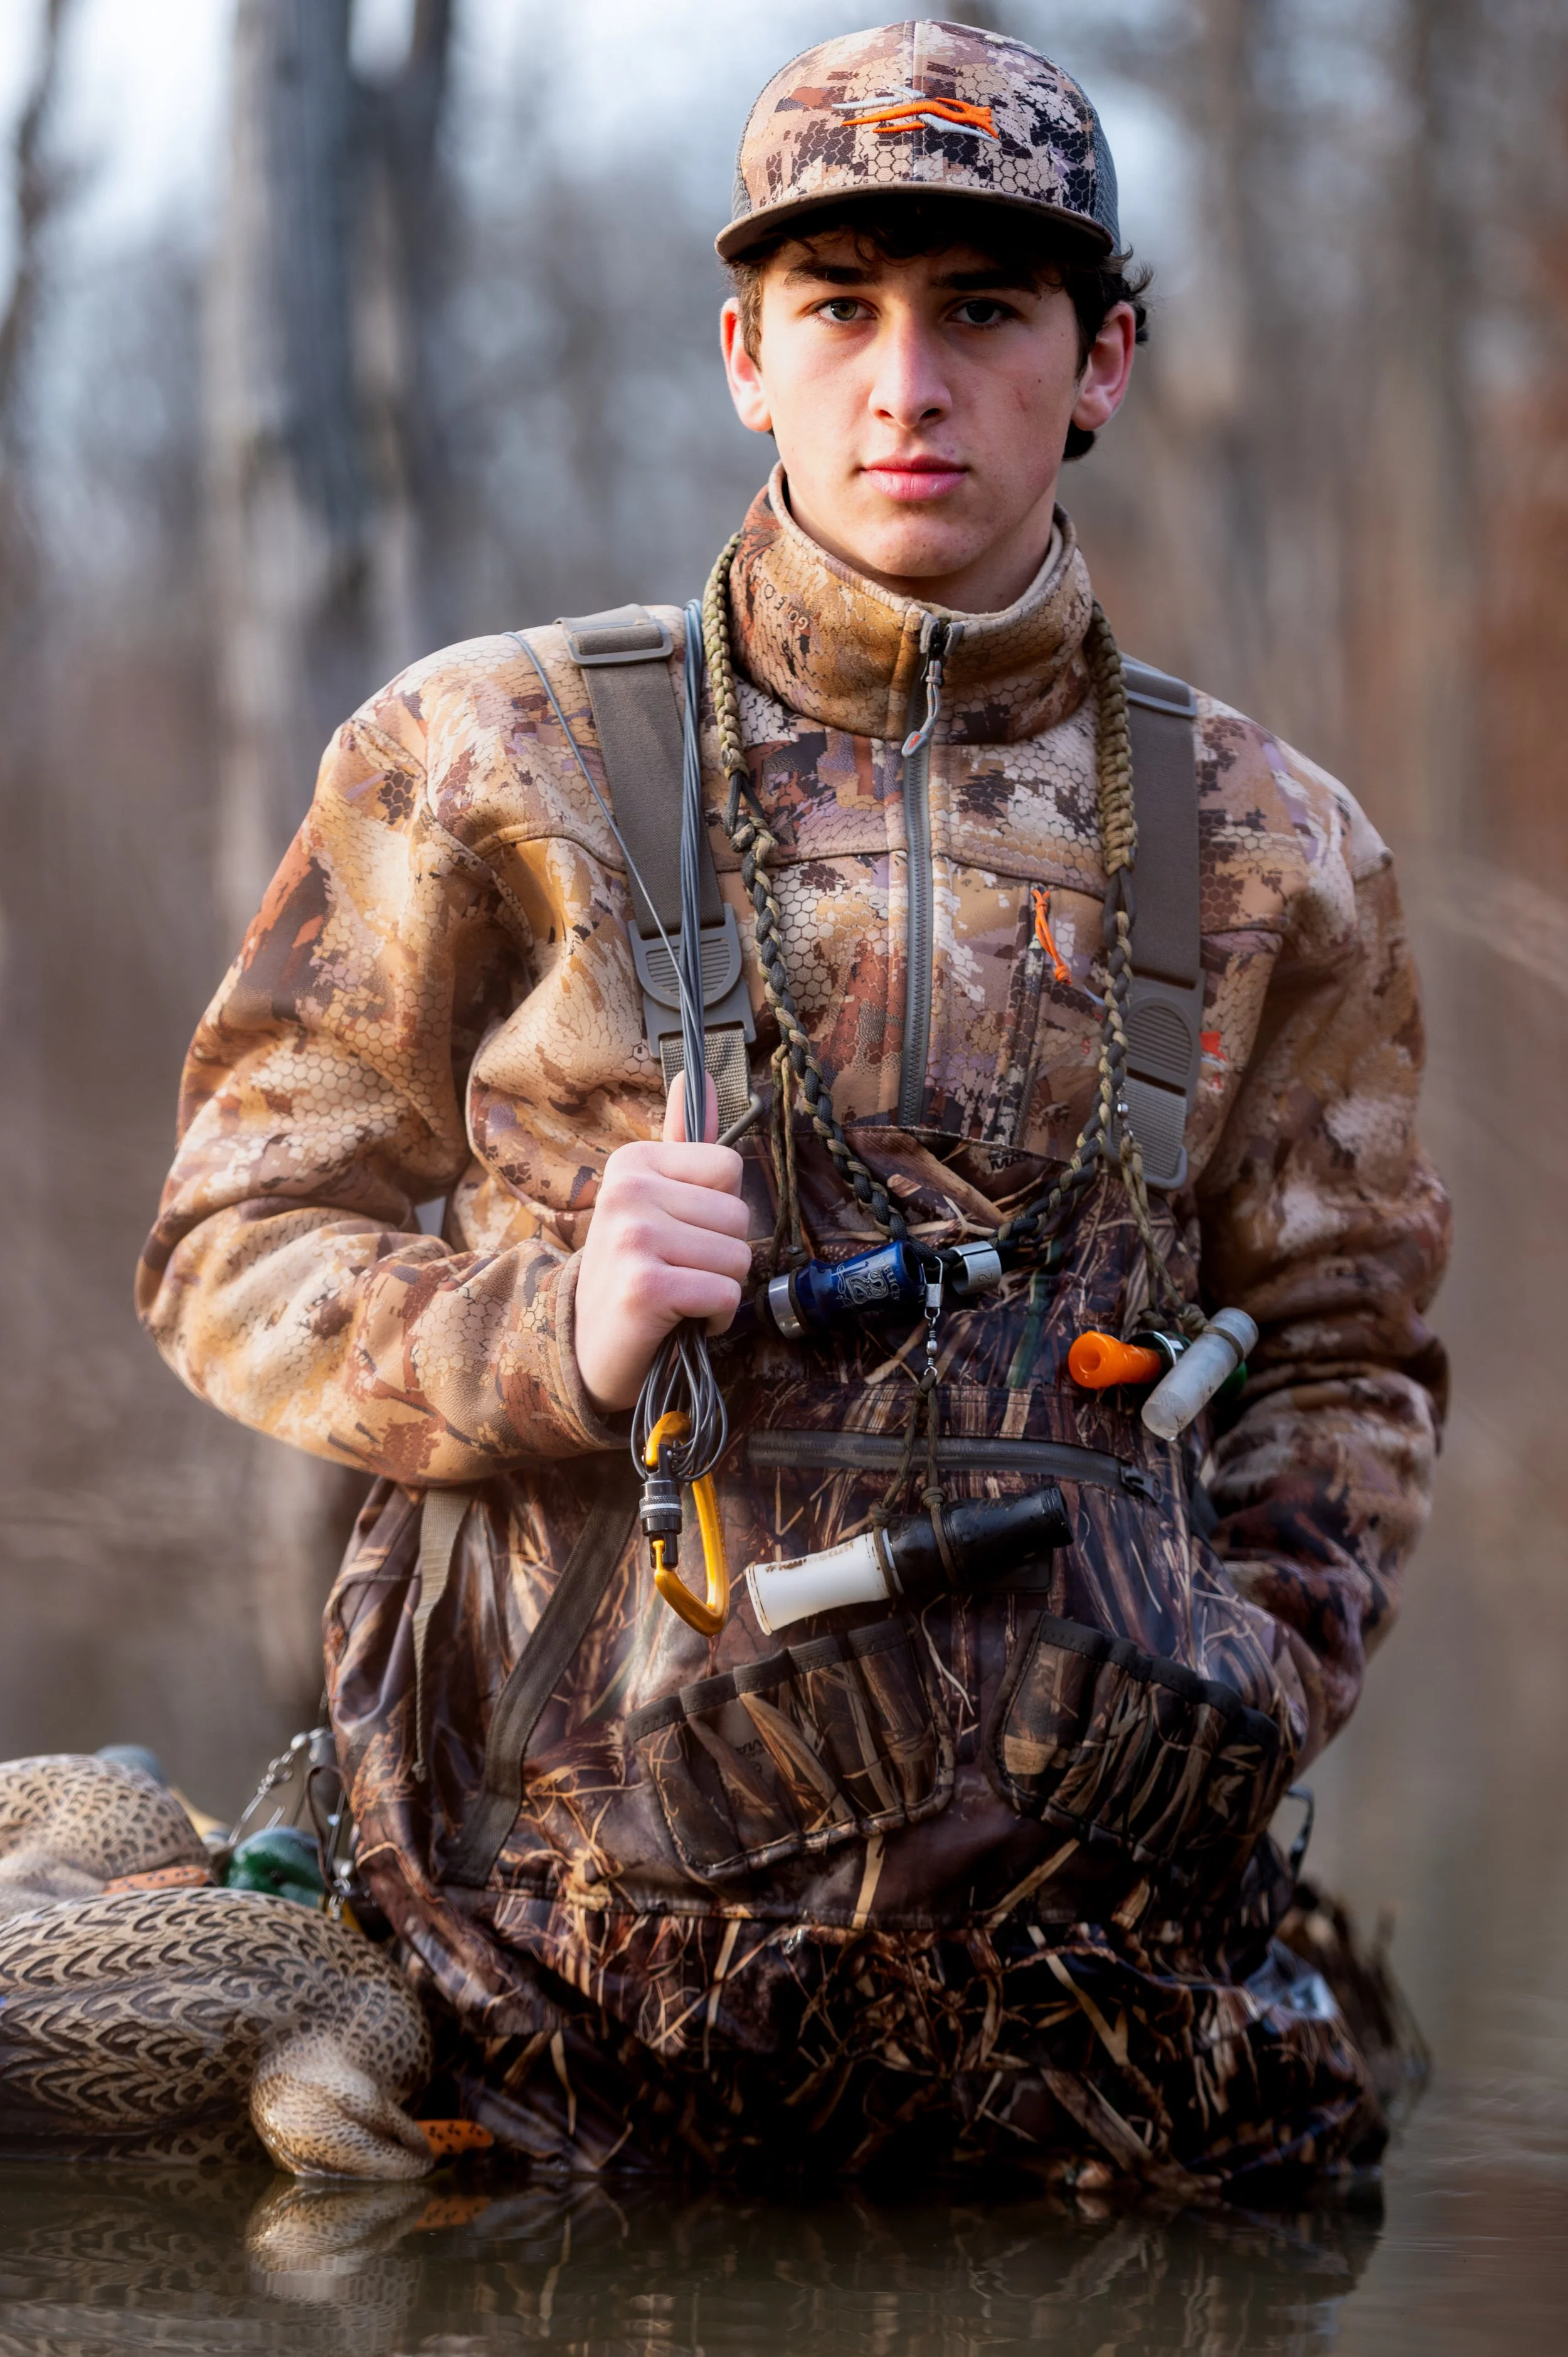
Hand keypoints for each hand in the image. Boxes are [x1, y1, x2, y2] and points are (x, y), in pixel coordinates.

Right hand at [573, 1076, 750, 1411]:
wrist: (584, 1347)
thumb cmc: (629, 1272)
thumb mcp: (648, 1201)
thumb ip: (678, 1144)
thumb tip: (694, 1080)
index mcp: (632, 1162)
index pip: (729, 1167)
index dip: (719, 1211)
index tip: (681, 1232)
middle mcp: (628, 1191)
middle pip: (738, 1215)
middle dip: (722, 1254)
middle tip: (678, 1271)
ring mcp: (633, 1237)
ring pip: (737, 1258)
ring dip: (720, 1288)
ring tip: (679, 1295)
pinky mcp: (644, 1286)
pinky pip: (725, 1295)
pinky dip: (716, 1318)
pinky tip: (682, 1320)